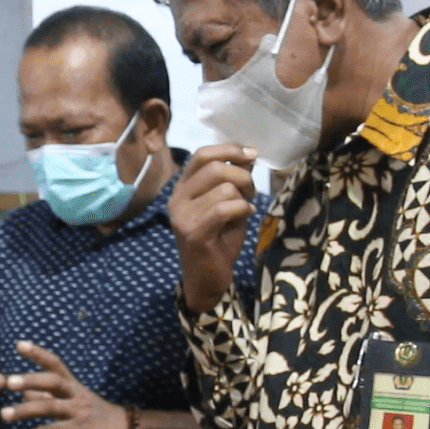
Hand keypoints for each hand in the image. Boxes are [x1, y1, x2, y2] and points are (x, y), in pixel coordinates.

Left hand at [0, 341, 127, 428]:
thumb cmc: (95, 415)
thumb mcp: (73, 401)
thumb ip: (48, 397)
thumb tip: (25, 392)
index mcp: (72, 384)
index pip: (55, 363)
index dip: (38, 353)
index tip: (19, 344)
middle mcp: (75, 394)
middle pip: (53, 380)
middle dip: (30, 379)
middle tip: (8, 381)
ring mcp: (79, 411)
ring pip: (50, 407)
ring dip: (25, 410)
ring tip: (5, 414)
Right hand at [167, 144, 258, 312]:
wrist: (208, 279)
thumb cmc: (219, 241)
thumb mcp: (228, 204)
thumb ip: (233, 181)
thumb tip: (247, 156)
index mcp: (182, 189)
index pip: (201, 155)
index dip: (228, 149)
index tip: (252, 154)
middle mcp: (177, 199)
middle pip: (214, 168)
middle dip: (242, 176)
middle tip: (251, 191)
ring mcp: (182, 216)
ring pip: (224, 188)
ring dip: (243, 197)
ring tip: (245, 208)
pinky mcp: (193, 233)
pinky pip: (224, 208)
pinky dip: (242, 209)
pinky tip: (246, 215)